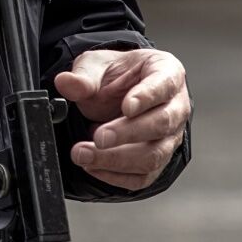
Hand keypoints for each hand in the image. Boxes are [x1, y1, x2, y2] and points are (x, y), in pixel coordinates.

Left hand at [54, 47, 189, 191]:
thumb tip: (65, 83)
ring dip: (117, 159)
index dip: (146, 97)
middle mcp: (175, 107)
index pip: (164, 85)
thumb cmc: (116, 76)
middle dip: (127, 133)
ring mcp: (170, 137)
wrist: (118, 93)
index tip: (127, 107)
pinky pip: (143, 176)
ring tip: (84, 154)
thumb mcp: (96, 65)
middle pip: (161, 123)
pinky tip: (92, 167)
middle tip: (98, 137)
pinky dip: (116, 176)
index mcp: (166, 73)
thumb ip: (84, 76)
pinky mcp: (158, 160)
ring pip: (154, 155)